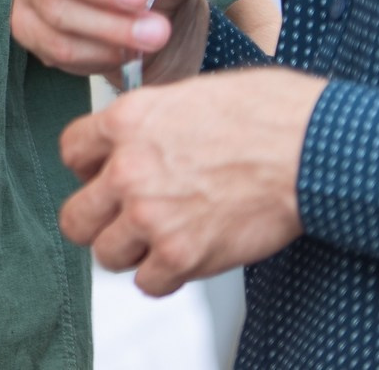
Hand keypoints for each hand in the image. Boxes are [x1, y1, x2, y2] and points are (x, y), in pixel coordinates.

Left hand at [58, 68, 324, 293]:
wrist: (309, 148)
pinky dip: (163, 277)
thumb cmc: (266, 114)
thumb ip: (151, 121)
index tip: (103, 175)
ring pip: (107, 254)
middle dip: (96, 220)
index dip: (88, 167)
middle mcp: (127, 170)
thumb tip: (139, 136)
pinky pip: (148, 283)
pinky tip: (184, 257)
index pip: (70, 151)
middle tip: (119, 219)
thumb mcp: (189, 94)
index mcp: (126, 121)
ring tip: (157, 240)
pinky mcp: (183, 255)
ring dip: (130, 251)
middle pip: (75, 216)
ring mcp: (151, 216)